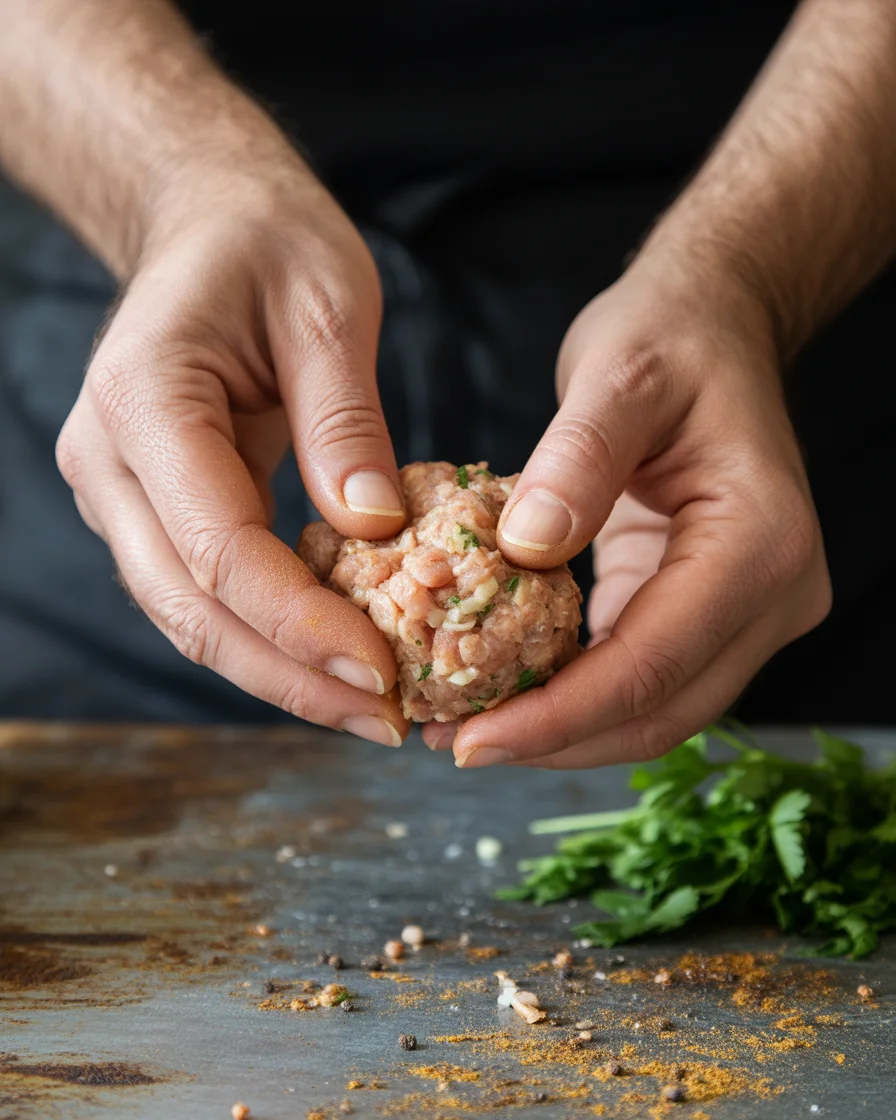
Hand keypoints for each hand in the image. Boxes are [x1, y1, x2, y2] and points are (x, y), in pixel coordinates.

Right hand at [56, 161, 409, 744]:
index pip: (216, 546)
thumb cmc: (267, 244)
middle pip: (190, 607)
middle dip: (290, 677)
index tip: (380, 671)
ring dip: (280, 673)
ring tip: (373, 711)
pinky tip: (335, 661)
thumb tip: (375, 531)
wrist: (206, 222)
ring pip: (190, 617)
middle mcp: (111, 459)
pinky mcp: (155, 507)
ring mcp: (123, 490)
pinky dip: (269, 636)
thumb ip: (344, 419)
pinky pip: (206, 592)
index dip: (297, 622)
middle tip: (387, 722)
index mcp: (145, 399)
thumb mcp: (327, 304)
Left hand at [435, 257, 830, 767]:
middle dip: (557, 740)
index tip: (472, 738)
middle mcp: (774, 591)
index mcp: (760, 541)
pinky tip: (510, 687)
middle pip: (662, 708)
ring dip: (565, 729)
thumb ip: (578, 459)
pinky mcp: (709, 605)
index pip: (655, 663)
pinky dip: (578, 692)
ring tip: (467, 726)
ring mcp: (749, 607)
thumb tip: (525, 551)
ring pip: (656, 707)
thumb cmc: (673, 337)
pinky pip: (644, 672)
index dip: (561, 716)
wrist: (715, 325)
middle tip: (455, 742)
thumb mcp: (619, 374)